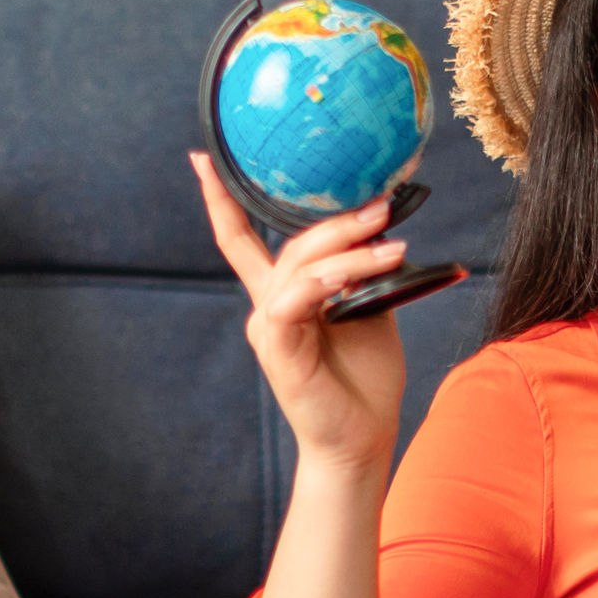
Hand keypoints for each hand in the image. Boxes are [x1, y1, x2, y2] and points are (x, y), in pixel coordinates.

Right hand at [195, 153, 417, 474]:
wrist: (362, 439)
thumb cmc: (364, 379)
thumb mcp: (368, 312)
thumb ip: (363, 272)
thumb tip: (381, 228)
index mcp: (283, 296)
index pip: (243, 239)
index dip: (221, 199)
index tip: (205, 158)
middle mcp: (268, 306)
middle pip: (289, 243)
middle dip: (336, 218)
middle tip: (382, 204)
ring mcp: (269, 325)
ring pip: (300, 265)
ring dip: (349, 248)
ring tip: (393, 242)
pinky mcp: (278, 346)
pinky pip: (297, 297)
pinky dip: (329, 278)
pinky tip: (361, 271)